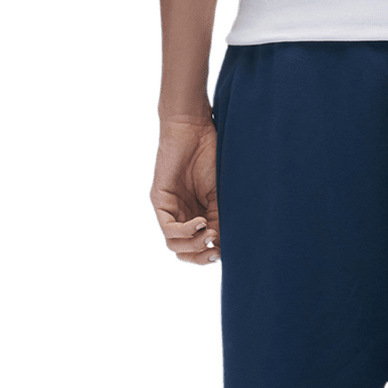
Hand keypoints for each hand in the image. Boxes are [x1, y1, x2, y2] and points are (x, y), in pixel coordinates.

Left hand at [147, 116, 219, 267]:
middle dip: (201, 258)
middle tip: (217, 252)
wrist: (195, 129)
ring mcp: (169, 210)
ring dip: (194, 246)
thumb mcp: (221, 193)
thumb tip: (225, 246)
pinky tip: (201, 222)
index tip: (228, 250)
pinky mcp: (159, 201)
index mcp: (198, 215)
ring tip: (210, 235)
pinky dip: (186, 231)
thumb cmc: (212, 155)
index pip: (200, 248)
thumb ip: (221, 218)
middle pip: (185, 253)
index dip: (212, 255)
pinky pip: (168, 228)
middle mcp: (181, 216)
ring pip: (175, 246)